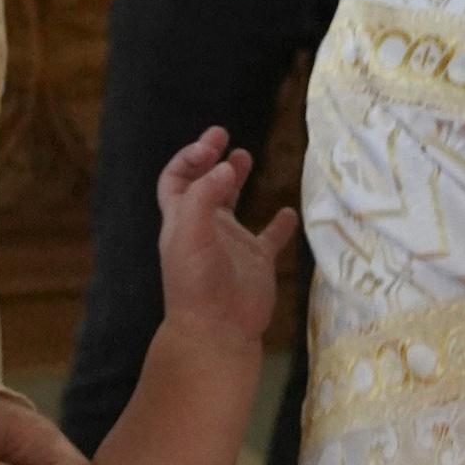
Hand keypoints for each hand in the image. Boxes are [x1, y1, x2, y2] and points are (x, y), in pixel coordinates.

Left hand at [157, 125, 295, 343]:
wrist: (218, 330)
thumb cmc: (198, 282)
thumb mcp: (191, 233)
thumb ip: (206, 195)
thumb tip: (226, 164)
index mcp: (181, 220)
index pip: (176, 180)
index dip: (188, 158)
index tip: (211, 146)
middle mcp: (204, 228)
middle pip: (202, 184)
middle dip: (209, 158)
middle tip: (222, 134)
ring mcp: (231, 244)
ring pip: (231, 204)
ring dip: (237, 179)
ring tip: (245, 155)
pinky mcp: (256, 262)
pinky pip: (269, 238)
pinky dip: (279, 224)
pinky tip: (288, 212)